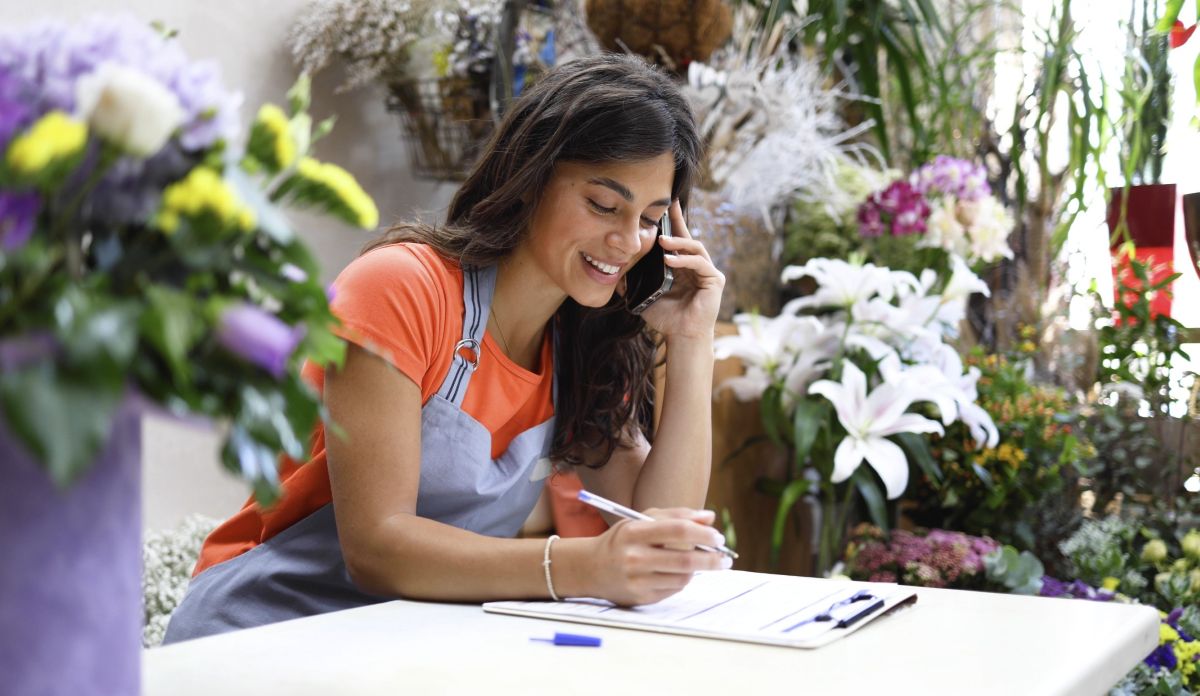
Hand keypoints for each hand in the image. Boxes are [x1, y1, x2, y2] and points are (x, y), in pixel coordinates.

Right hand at [583, 507, 731, 605]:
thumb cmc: (622, 540)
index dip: (703, 534)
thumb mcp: (641, 520)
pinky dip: (682, 580)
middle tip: (725, 558)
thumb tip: (710, 517)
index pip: (678, 530)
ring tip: (700, 563)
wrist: (590, 568)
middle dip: (712, 559)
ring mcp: (637, 580)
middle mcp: (634, 557)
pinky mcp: (640, 597)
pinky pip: (673, 589)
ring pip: (682, 577)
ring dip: (697, 570)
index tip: (718, 538)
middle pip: (685, 559)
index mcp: (634, 532)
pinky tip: (678, 573)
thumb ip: (676, 516)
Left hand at [639, 200, 723, 339]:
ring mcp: (707, 272)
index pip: (676, 240)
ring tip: (662, 240)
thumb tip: (615, 275)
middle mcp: (696, 266)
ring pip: (695, 247)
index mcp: (682, 267)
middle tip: (669, 205)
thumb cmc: (666, 318)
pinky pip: (700, 263)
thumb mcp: (645, 296)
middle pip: (688, 237)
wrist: (681, 336)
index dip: (671, 223)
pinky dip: (685, 260)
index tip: (663, 205)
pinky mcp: (714, 280)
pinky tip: (670, 260)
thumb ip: (634, 285)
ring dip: (678, 242)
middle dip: (678, 220)